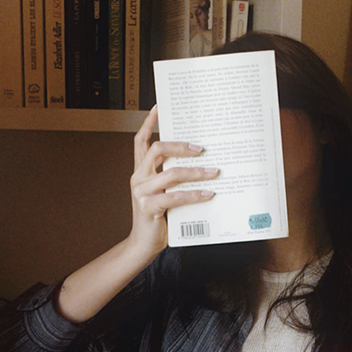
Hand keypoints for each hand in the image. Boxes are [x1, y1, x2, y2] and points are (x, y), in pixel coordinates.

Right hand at [128, 105, 218, 263]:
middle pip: (157, 149)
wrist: (143, 245)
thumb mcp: (162, 194)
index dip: (148, 123)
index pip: (140, 141)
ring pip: (171, 173)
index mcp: (139, 171)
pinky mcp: (149, 207)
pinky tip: (208, 194)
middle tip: (202, 148)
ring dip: (195, 172)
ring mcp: (142, 192)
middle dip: (181, 145)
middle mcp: (138, 178)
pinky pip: (175, 197)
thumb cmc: (157, 219)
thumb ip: (171, 179)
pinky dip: (194, 195)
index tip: (158, 107)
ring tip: (213, 172)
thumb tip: (199, 165)